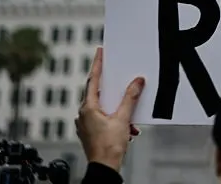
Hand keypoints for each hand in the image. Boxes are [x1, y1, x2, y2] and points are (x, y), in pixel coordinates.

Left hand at [75, 47, 142, 171]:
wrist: (104, 169)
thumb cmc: (108, 148)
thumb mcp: (123, 119)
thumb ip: (130, 98)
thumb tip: (137, 82)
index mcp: (88, 108)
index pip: (93, 80)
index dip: (97, 64)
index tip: (99, 52)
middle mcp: (83, 114)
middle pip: (98, 93)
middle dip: (112, 89)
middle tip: (117, 76)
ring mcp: (86, 124)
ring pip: (103, 107)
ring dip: (117, 109)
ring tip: (129, 118)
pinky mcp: (90, 132)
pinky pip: (103, 118)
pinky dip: (115, 119)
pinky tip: (127, 128)